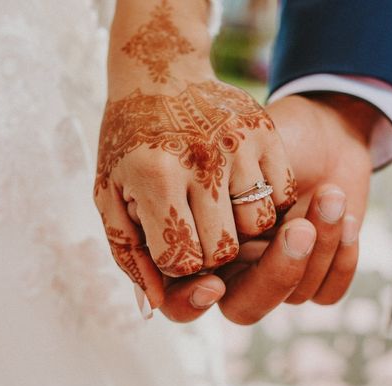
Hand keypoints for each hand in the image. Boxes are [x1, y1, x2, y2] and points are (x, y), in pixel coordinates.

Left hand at [93, 0, 295, 308]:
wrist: (160, 74)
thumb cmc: (129, 144)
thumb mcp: (111, 198)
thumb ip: (133, 256)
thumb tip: (161, 305)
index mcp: (155, 177)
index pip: (182, 262)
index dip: (177, 264)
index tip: (170, 243)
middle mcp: (201, 160)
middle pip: (224, 251)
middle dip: (209, 253)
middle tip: (195, 228)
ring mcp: (239, 144)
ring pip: (260, 228)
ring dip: (240, 230)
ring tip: (218, 207)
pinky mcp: (266, 132)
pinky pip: (280, 196)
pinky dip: (265, 203)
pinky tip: (239, 187)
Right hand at [159, 93, 377, 323]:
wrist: (316, 124)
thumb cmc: (249, 131)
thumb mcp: (211, 151)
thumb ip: (177, 200)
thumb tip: (149, 254)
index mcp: (200, 248)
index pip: (183, 303)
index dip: (192, 302)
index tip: (212, 283)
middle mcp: (236, 269)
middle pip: (245, 308)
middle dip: (276, 273)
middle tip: (299, 230)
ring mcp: (277, 271)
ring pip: (295, 295)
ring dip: (321, 246)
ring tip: (331, 194)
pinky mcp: (318, 270)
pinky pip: (328, 293)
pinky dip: (343, 260)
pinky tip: (346, 217)